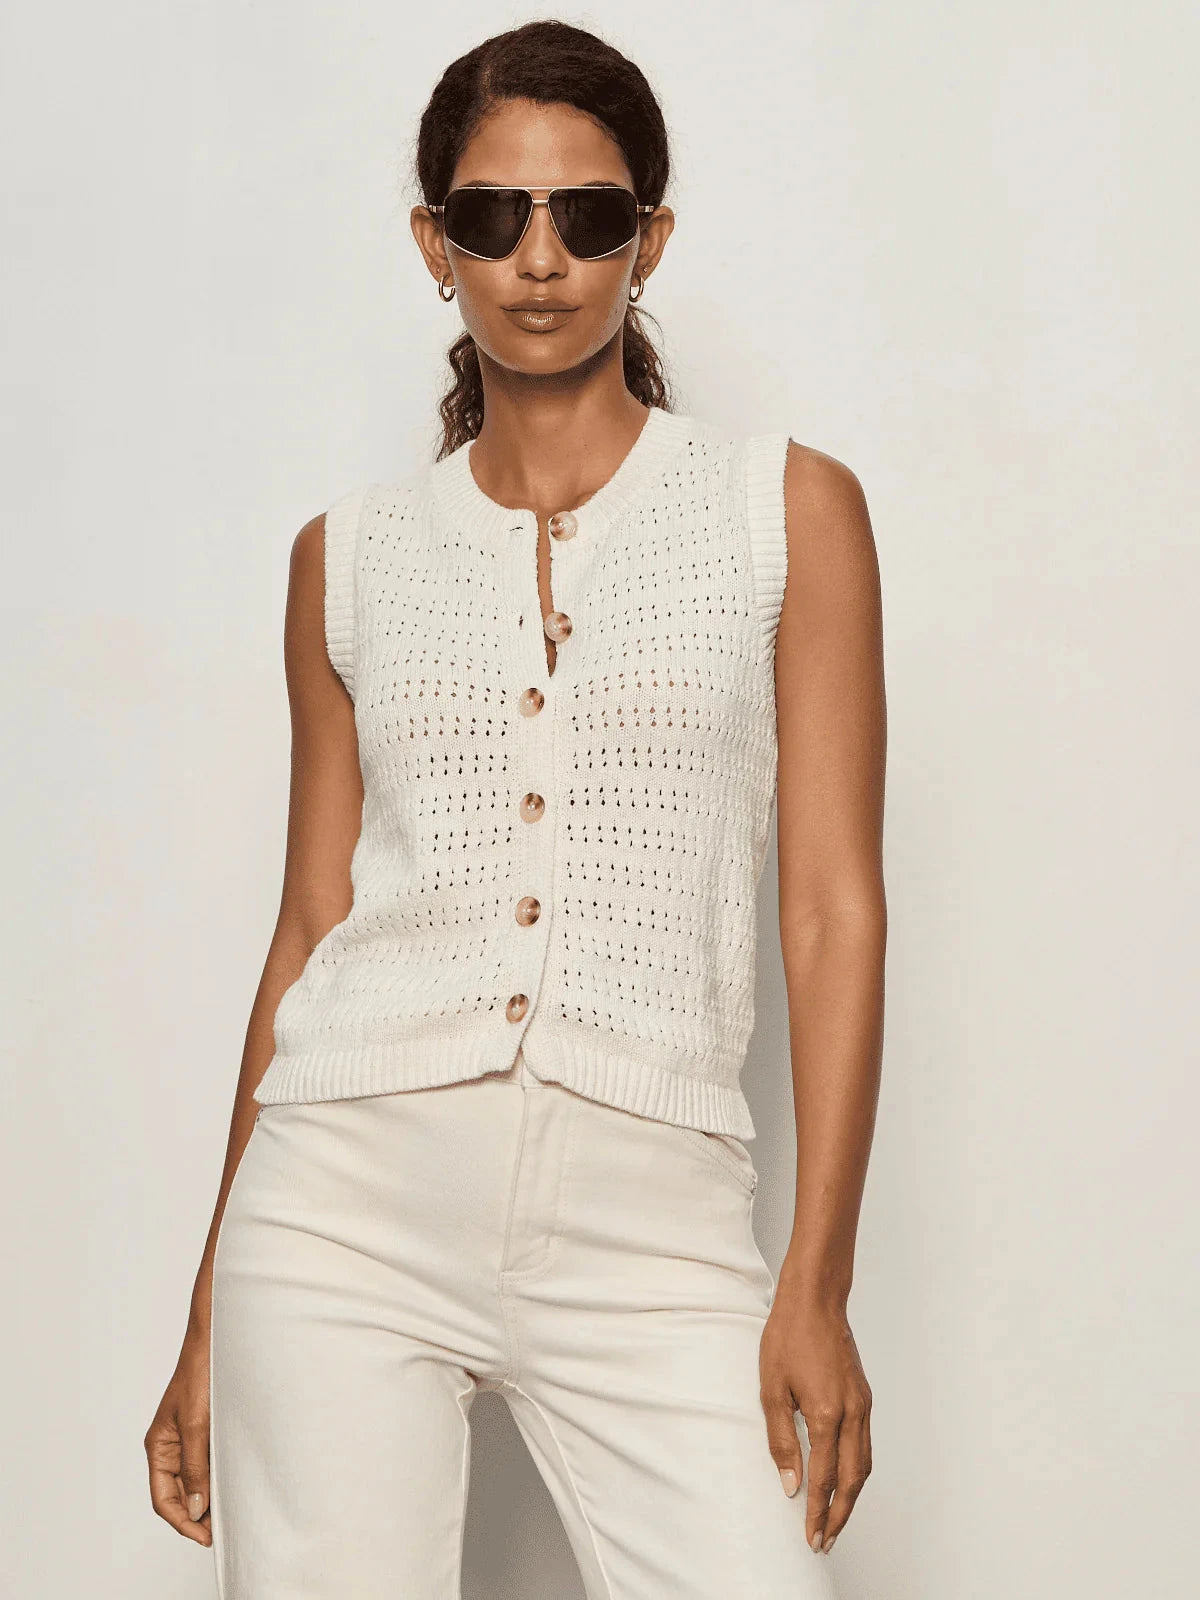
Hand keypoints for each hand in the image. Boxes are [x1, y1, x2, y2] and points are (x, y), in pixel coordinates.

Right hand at [144, 1319, 212, 1547]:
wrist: (217, 1339)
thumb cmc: (201, 1374)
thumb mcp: (197, 1424)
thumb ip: (195, 1467)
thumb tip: (194, 1508)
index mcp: (159, 1446)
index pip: (162, 1498)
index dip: (181, 1521)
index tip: (204, 1537)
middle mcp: (170, 1446)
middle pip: (176, 1494)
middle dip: (195, 1516)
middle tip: (220, 1533)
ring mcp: (188, 1438)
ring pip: (193, 1481)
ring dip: (207, 1499)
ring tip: (228, 1516)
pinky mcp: (206, 1430)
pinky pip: (206, 1464)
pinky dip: (216, 1480)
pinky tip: (232, 1487)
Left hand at [759, 1293, 871, 1553]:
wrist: (815, 1300)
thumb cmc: (788, 1337)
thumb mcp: (771, 1389)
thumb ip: (782, 1440)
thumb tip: (791, 1483)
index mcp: (827, 1414)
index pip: (824, 1478)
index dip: (817, 1512)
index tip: (811, 1537)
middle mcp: (852, 1414)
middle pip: (853, 1480)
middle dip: (840, 1515)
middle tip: (825, 1540)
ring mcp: (862, 1405)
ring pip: (864, 1465)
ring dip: (852, 1497)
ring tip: (835, 1519)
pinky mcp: (864, 1396)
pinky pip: (865, 1445)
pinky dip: (857, 1470)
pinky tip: (844, 1478)